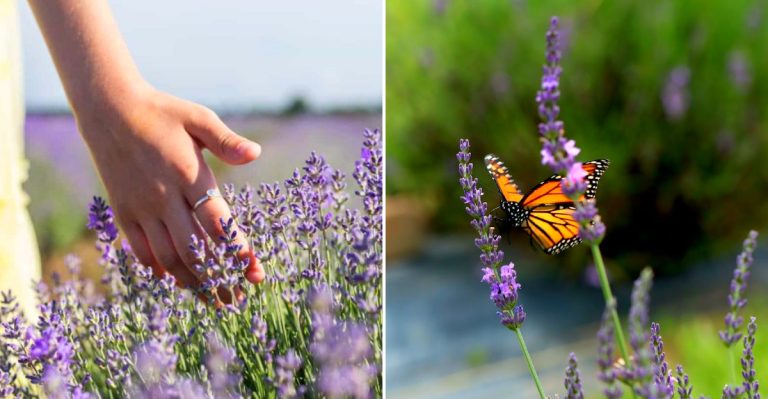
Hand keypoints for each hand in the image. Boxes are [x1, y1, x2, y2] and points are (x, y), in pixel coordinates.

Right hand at [76, 83, 265, 291]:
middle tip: (237, 299)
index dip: (236, 249)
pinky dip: (158, 269)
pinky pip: (140, 249)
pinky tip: (175, 280)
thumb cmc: (163, 113)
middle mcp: (163, 196)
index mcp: (186, 174)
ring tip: (212, 299)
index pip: (216, 222)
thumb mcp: (197, 118)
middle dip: (218, 278)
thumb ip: (226, 141)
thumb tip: (255, 153)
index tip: (253, 271)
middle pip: (193, 249)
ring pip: (166, 256)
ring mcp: (140, 207)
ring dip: (191, 281)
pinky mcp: (123, 211)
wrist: (109, 109)